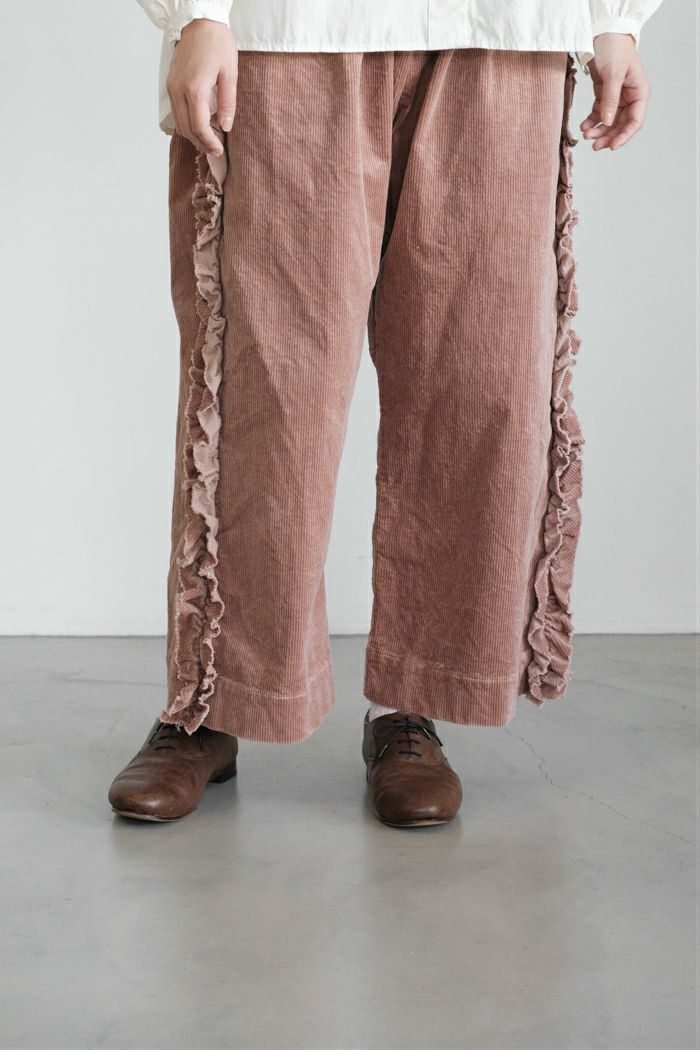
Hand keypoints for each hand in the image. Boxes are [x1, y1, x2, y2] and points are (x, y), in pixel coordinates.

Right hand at [166, 19, 237, 154]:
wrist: (198, 22)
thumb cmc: (216, 43)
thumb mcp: (229, 73)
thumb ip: (228, 102)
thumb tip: (226, 126)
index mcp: (195, 88)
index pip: (198, 127)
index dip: (209, 142)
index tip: (219, 149)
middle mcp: (179, 90)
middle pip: (186, 129)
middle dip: (201, 143)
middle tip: (215, 149)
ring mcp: (172, 87)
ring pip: (179, 123)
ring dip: (192, 135)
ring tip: (208, 140)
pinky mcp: (170, 84)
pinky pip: (176, 112)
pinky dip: (186, 123)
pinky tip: (198, 125)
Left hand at [580, 33, 650, 150]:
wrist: (603, 34)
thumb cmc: (614, 48)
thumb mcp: (613, 74)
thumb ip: (610, 99)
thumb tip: (607, 122)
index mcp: (640, 92)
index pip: (635, 121)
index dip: (625, 135)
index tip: (612, 146)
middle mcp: (630, 98)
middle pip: (621, 125)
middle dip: (608, 136)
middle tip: (594, 146)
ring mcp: (617, 98)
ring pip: (609, 122)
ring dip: (598, 131)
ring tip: (586, 136)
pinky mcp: (605, 95)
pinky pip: (599, 114)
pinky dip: (591, 122)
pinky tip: (584, 126)